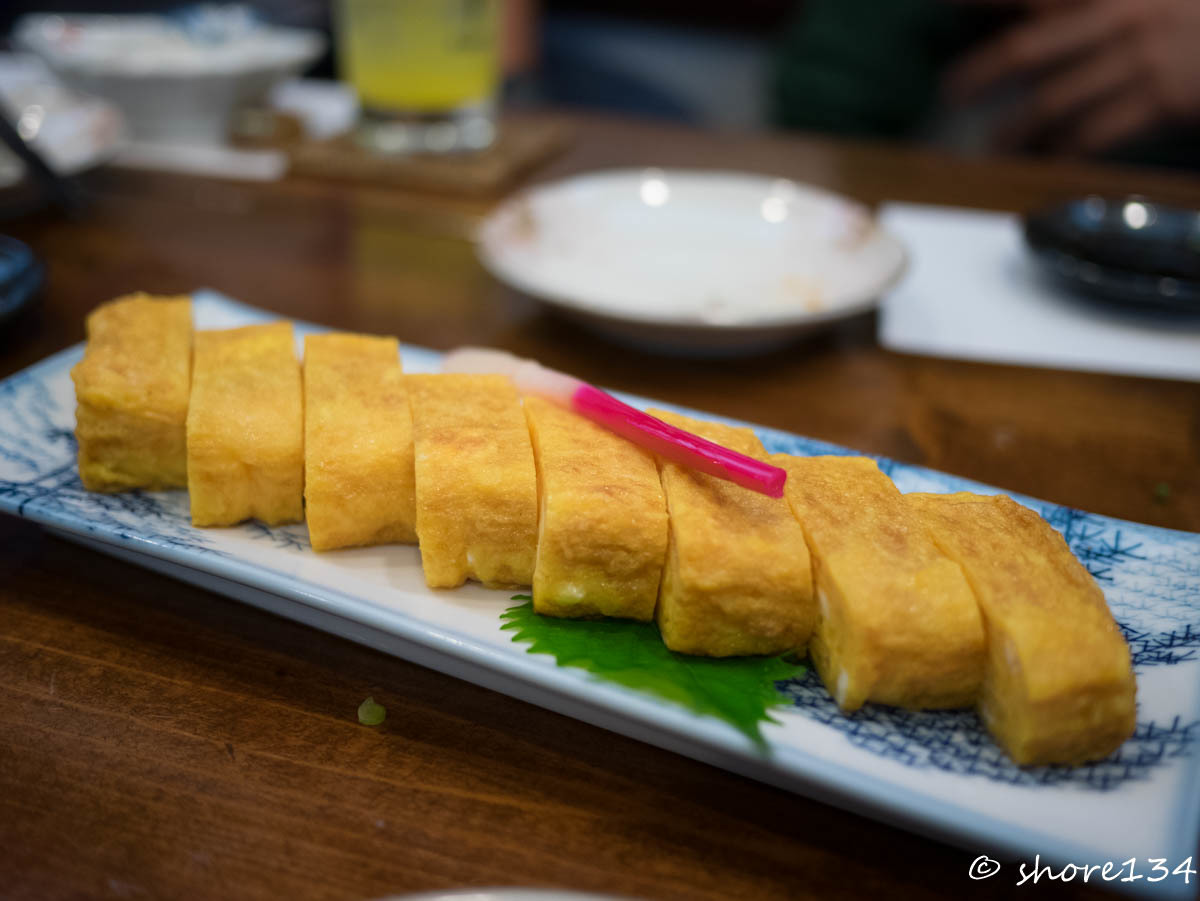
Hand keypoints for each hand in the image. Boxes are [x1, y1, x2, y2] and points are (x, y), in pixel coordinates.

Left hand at [945, 0, 1199, 153]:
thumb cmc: (1195, 9)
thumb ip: (1087, 6)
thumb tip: (1039, 14)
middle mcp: (1119, 16)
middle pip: (1026, 49)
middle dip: (979, 73)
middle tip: (948, 91)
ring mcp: (1140, 59)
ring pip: (1054, 101)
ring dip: (1015, 129)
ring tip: (991, 147)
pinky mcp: (1161, 99)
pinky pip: (1095, 133)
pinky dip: (1064, 149)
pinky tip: (1045, 159)